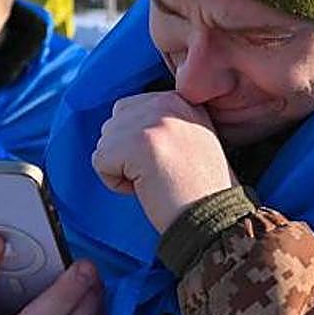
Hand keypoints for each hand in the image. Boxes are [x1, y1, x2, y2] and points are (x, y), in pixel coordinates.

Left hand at [91, 91, 233, 232]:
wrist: (214, 215)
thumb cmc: (199, 189)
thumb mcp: (189, 138)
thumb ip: (160, 122)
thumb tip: (119, 123)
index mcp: (179, 99)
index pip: (129, 109)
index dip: (137, 145)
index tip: (167, 162)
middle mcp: (166, 102)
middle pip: (113, 124)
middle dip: (126, 155)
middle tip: (160, 173)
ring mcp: (152, 120)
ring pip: (105, 143)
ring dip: (121, 169)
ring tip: (155, 180)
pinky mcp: (138, 142)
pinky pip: (100, 161)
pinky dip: (116, 183)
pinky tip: (146, 187)